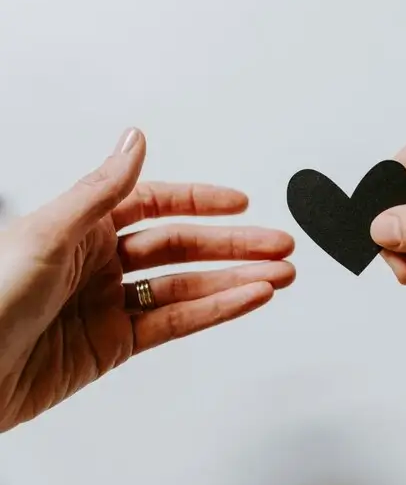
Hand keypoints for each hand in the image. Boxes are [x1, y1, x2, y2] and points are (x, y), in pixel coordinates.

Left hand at [0, 128, 294, 430]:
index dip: (200, 202)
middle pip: (182, 247)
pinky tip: (246, 298)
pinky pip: (176, 323)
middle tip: (278, 244)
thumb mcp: (46, 234)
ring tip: (279, 275)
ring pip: (188, 287)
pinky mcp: (115, 345)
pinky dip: (216, 311)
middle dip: (234, 245)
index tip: (240, 203)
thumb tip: (134, 139)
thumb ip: (101, 190)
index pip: (154, 204)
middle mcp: (99, 263)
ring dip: (236, 280)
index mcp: (80, 226)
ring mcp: (110, 305)